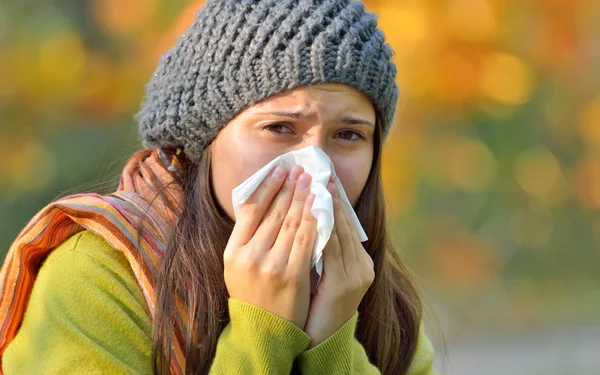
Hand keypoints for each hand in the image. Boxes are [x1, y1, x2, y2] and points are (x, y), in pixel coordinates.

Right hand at [223, 165, 317, 328]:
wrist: (264, 330)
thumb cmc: (252, 293)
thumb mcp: (237, 266)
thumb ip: (247, 237)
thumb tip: (261, 202)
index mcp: (233, 251)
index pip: (251, 209)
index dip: (268, 186)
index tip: (280, 170)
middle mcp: (249, 256)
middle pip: (273, 212)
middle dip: (289, 187)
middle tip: (301, 169)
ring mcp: (271, 265)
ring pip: (291, 222)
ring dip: (304, 198)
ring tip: (313, 181)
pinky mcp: (292, 275)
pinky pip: (306, 240)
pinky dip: (314, 220)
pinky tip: (321, 206)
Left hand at [303, 179, 374, 347]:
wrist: (322, 341)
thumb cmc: (317, 307)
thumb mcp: (324, 275)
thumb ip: (322, 251)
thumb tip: (308, 221)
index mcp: (360, 263)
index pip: (346, 224)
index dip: (334, 201)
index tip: (323, 179)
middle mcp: (362, 266)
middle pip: (345, 224)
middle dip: (331, 197)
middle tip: (319, 172)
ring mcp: (357, 275)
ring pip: (339, 232)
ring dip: (327, 206)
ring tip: (316, 184)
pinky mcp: (345, 283)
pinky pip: (332, 248)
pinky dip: (323, 227)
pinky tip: (314, 212)